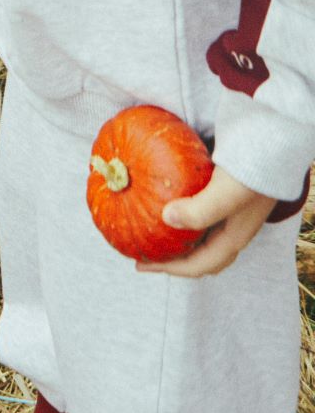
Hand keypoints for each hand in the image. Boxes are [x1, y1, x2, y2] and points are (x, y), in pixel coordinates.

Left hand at [138, 165, 277, 277]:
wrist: (271, 143)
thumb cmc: (252, 170)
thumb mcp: (227, 193)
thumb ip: (200, 210)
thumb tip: (167, 219)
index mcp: (234, 237)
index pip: (200, 265)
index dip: (171, 269)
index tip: (141, 264)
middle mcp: (232, 228)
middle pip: (201, 255)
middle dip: (173, 260)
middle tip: (144, 253)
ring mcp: (229, 212)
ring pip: (200, 236)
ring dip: (177, 239)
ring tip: (151, 232)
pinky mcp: (223, 194)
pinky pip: (199, 213)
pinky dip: (181, 216)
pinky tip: (164, 203)